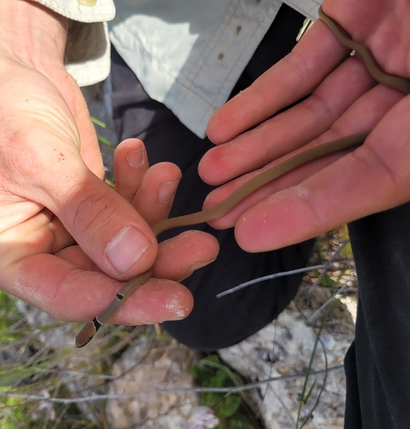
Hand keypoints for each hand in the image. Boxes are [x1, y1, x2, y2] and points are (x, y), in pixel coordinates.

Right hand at [0, 0, 217, 324]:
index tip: (176, 300)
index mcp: (3, 255)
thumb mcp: (40, 156)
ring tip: (167, 174)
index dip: (122, 302)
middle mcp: (35, 252)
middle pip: (103, 277)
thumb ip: (88, 210)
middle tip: (202, 246)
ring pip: (121, 246)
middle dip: (154, 261)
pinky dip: (141, 189)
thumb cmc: (2, 109)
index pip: (66, 295)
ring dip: (151, 214)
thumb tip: (136, 260)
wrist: (10, 67)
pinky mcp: (89, 208)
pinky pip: (124, 212)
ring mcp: (65, 231)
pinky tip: (140, 157)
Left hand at [201, 0, 409, 251]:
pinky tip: (225, 126)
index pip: (368, 182)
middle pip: (328, 156)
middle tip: (219, 208)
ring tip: (212, 169)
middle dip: (269, 183)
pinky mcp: (352, 23)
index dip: (309, 211)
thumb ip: (400, 153)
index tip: (253, 232)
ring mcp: (381, 60)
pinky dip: (261, 97)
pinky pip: (300, 69)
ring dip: (256, 145)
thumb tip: (386, 170)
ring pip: (307, 116)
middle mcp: (409, 103)